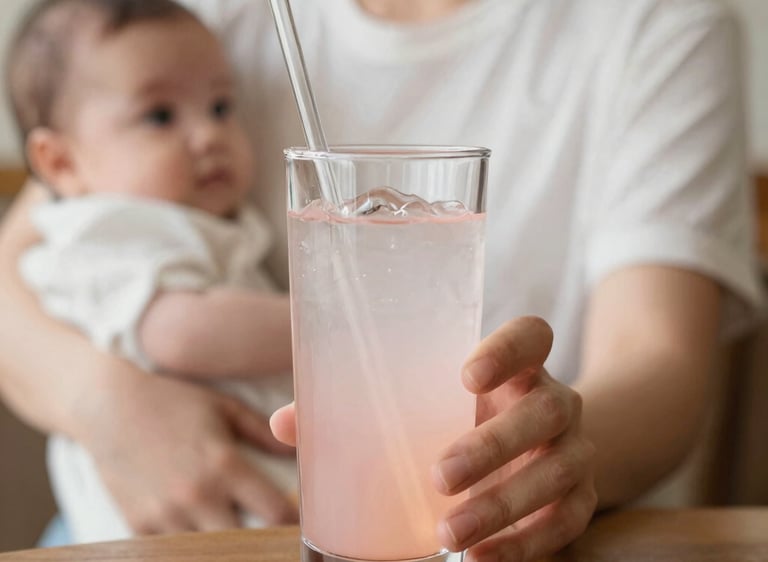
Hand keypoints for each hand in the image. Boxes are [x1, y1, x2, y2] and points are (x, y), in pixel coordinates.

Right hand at [82, 360, 298, 533]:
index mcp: (224, 465)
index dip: (292, 521)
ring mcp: (166, 515)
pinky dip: (191, 545)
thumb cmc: (173, 403)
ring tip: (235, 531)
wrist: (108, 407)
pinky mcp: (139, 526)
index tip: (298, 520)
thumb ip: (263, 433)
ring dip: (227, 545)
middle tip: (269, 534)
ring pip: (211, 551)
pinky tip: (201, 531)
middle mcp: (198, 495)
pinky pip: (174, 549)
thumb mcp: (223, 407)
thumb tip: (296, 451)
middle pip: (247, 543)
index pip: (275, 511)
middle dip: (263, 542)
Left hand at [270, 316, 595, 560]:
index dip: (508, 349)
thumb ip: (363, 405)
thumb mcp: (429, 401)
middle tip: (439, 474)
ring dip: (503, 504)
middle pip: (546, 409)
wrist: (537, 448)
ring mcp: (574, 450)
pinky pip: (567, 521)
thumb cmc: (464, 416)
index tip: (466, 374)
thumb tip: (288, 422)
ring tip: (448, 531)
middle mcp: (554, 400)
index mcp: (518, 365)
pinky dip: (525, 545)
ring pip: (558, 470)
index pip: (532, 335)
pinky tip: (481, 558)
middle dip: (494, 443)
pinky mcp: (579, 497)